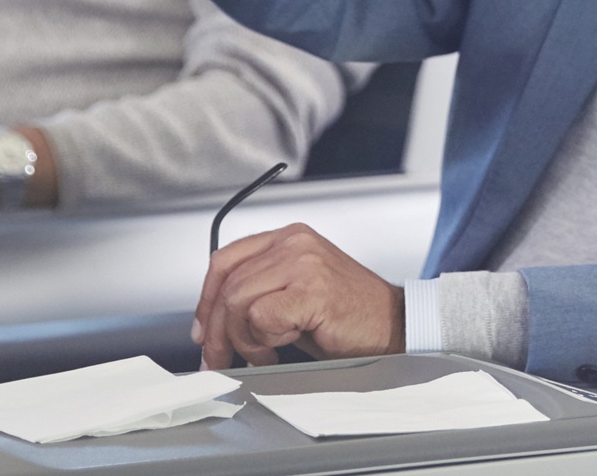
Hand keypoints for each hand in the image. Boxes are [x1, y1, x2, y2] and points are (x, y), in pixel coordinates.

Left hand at [190, 221, 398, 368]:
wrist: (394, 324)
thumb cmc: (348, 314)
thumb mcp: (297, 290)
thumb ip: (261, 288)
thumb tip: (212, 319)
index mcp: (289, 237)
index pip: (225, 260)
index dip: (205, 300)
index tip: (202, 331)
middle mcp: (294, 243)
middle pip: (226, 285)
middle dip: (218, 332)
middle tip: (223, 358)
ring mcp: (304, 263)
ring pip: (238, 301)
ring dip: (245, 339)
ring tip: (269, 351)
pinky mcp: (313, 289)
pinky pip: (261, 316)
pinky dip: (265, 340)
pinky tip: (286, 345)